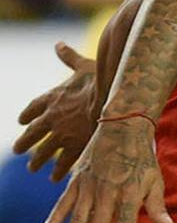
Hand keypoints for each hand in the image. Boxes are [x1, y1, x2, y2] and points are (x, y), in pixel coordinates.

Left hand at [13, 43, 98, 181]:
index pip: (31, 109)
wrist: (112, 97)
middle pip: (31, 134)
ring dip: (37, 161)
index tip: (23, 122)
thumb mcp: (82, 65)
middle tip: (19, 149)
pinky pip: (62, 163)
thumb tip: (59, 44)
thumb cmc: (100, 79)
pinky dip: (57, 171)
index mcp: (51, 98)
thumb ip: (69, 57)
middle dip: (24, 143)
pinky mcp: (75, 147)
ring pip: (43, 152)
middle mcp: (51, 118)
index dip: (27, 116)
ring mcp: (62, 134)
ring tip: (33, 167)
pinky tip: (54, 178)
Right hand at [44, 118, 172, 222]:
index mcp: (130, 194)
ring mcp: (90, 187)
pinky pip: (63, 203)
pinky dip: (54, 219)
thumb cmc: (141, 157)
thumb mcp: (154, 179)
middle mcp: (108, 192)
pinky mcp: (77, 180)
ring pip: (79, 219)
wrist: (123, 127)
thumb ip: (157, 205)